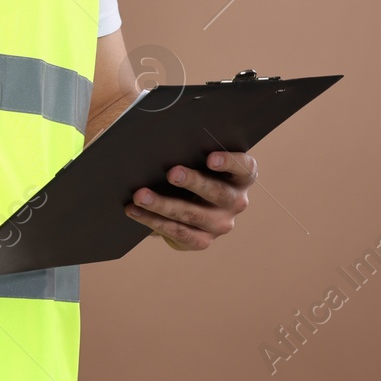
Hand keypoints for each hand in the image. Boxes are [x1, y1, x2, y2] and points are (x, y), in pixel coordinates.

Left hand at [124, 151, 255, 250]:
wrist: (189, 202)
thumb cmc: (193, 168)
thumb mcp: (198, 158)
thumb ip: (191, 150)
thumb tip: (162, 140)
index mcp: (242, 177)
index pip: (244, 168)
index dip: (229, 162)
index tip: (210, 158)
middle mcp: (236, 202)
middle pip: (218, 192)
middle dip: (193, 182)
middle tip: (171, 173)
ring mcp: (221, 224)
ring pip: (193, 215)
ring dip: (164, 204)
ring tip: (140, 195)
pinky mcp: (203, 240)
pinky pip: (178, 232)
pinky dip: (154, 221)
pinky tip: (135, 211)